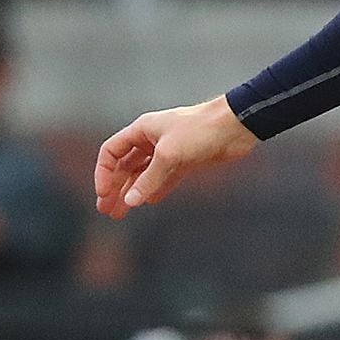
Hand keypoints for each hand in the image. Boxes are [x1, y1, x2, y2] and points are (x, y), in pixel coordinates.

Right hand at [93, 97, 257, 218]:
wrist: (235, 127)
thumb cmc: (200, 130)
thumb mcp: (169, 155)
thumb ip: (149, 179)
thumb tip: (131, 201)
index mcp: (141, 131)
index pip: (111, 152)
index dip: (104, 173)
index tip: (104, 194)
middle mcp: (152, 140)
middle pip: (125, 167)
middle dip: (116, 189)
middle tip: (108, 211)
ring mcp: (169, 151)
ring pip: (145, 175)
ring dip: (134, 193)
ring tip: (123, 213)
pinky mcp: (186, 162)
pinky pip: (165, 178)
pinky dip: (156, 189)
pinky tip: (149, 202)